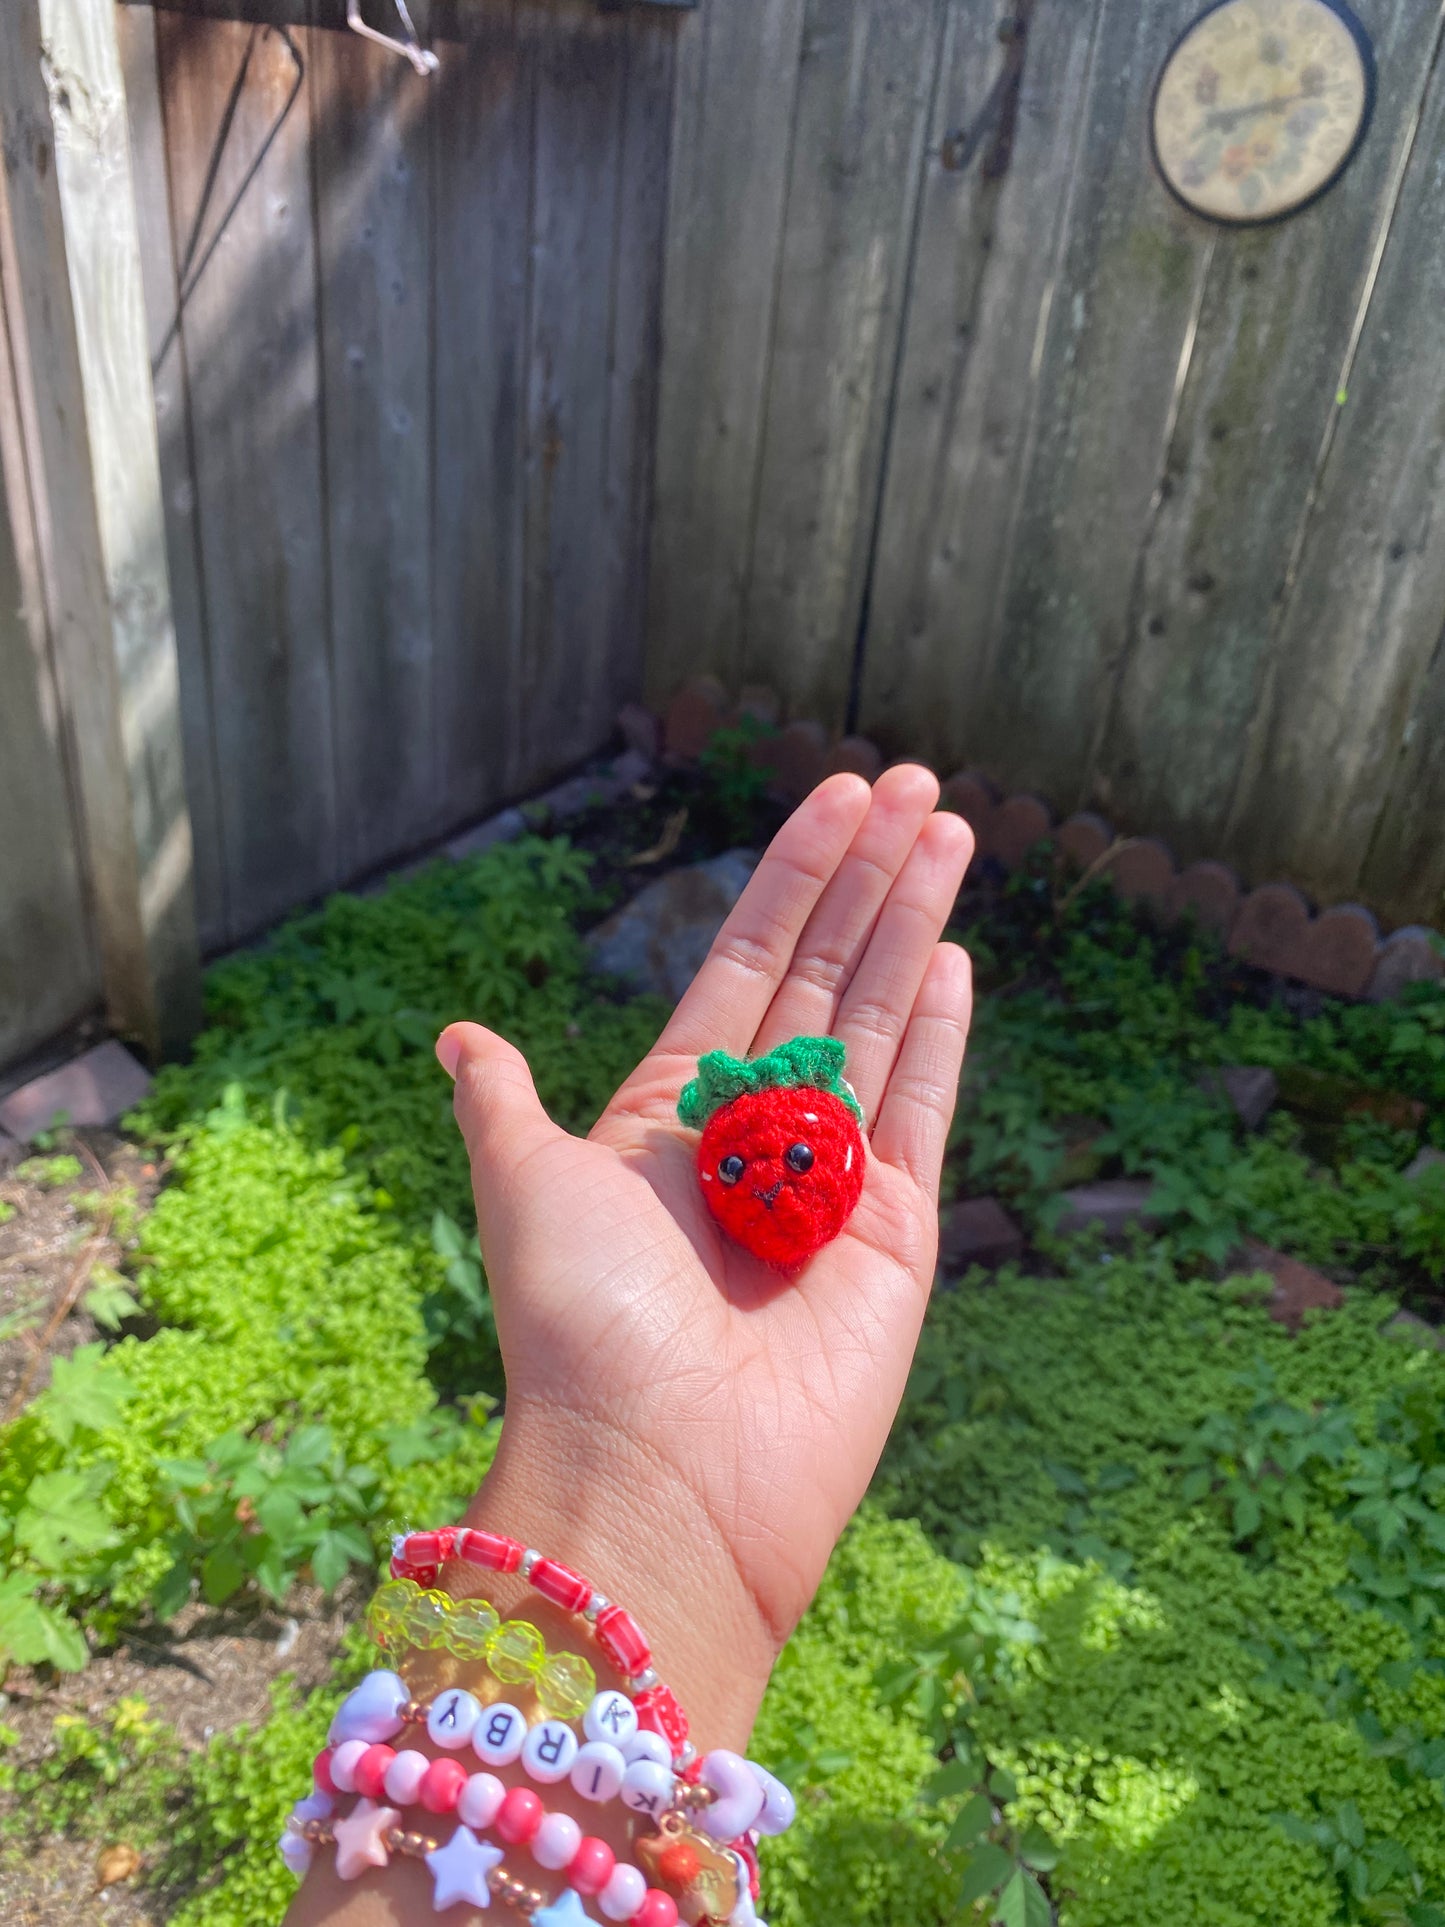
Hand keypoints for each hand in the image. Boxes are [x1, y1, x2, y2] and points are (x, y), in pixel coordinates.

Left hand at [438, 767, 973, 1743]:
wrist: (657, 1475)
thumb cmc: (578, 1327)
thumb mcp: (521, 1187)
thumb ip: (504, 1102)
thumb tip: (461, 1035)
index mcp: (671, 1111)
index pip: (746, 960)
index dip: (789, 875)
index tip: (831, 793)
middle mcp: (756, 1134)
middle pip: (827, 971)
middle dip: (868, 874)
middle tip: (913, 782)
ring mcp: (832, 1180)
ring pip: (882, 1020)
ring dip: (913, 921)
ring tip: (947, 829)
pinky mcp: (897, 1237)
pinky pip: (922, 1111)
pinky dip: (941, 1033)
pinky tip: (952, 954)